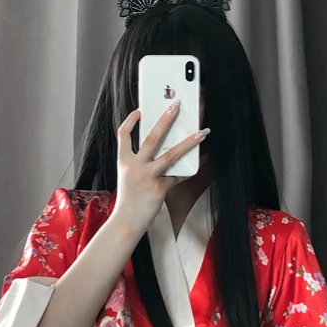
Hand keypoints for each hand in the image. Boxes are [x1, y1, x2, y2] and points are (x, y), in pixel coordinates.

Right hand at [111, 101, 209, 231]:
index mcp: (123, 161)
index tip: (140, 111)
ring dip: (189, 142)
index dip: (131, 121)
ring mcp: (148, 176)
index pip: (123, 134)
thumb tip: (162, 149)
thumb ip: (140, 162)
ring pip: (172, 155)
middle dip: (166, 119)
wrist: (127, 221)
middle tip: (176, 105)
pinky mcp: (160, 188)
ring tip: (202, 132)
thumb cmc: (129, 198)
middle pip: (152, 137)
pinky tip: (198, 163)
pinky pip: (178, 176)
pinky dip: (188, 171)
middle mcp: (134, 166)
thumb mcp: (128, 176)